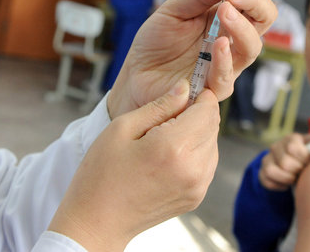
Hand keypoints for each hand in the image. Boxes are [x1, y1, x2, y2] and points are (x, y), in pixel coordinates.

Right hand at [48, 80, 219, 250]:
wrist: (96, 222)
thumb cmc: (101, 174)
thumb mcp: (122, 128)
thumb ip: (159, 105)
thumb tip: (184, 88)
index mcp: (174, 148)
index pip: (207, 109)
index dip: (200, 95)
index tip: (185, 90)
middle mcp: (193, 168)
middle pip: (213, 125)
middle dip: (197, 113)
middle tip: (169, 112)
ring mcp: (197, 186)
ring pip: (212, 144)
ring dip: (197, 132)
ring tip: (164, 135)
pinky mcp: (195, 197)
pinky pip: (207, 163)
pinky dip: (195, 152)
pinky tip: (169, 153)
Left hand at [108, 0, 276, 117]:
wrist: (136, 72)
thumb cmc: (157, 41)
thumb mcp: (175, 9)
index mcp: (226, 16)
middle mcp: (232, 39)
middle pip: (263, 19)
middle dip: (253, 1)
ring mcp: (226, 64)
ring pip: (251, 47)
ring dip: (241, 26)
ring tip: (225, 10)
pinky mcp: (212, 88)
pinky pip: (226, 76)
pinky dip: (224, 59)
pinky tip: (219, 44)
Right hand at [259, 127, 309, 189]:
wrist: (293, 163)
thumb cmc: (306, 154)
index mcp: (290, 139)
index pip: (293, 148)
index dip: (303, 159)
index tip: (309, 162)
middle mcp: (276, 146)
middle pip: (284, 163)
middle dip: (297, 171)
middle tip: (303, 171)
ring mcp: (267, 159)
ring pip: (271, 171)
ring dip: (286, 178)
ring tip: (295, 178)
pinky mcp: (262, 172)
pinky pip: (266, 181)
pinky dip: (279, 185)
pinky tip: (287, 183)